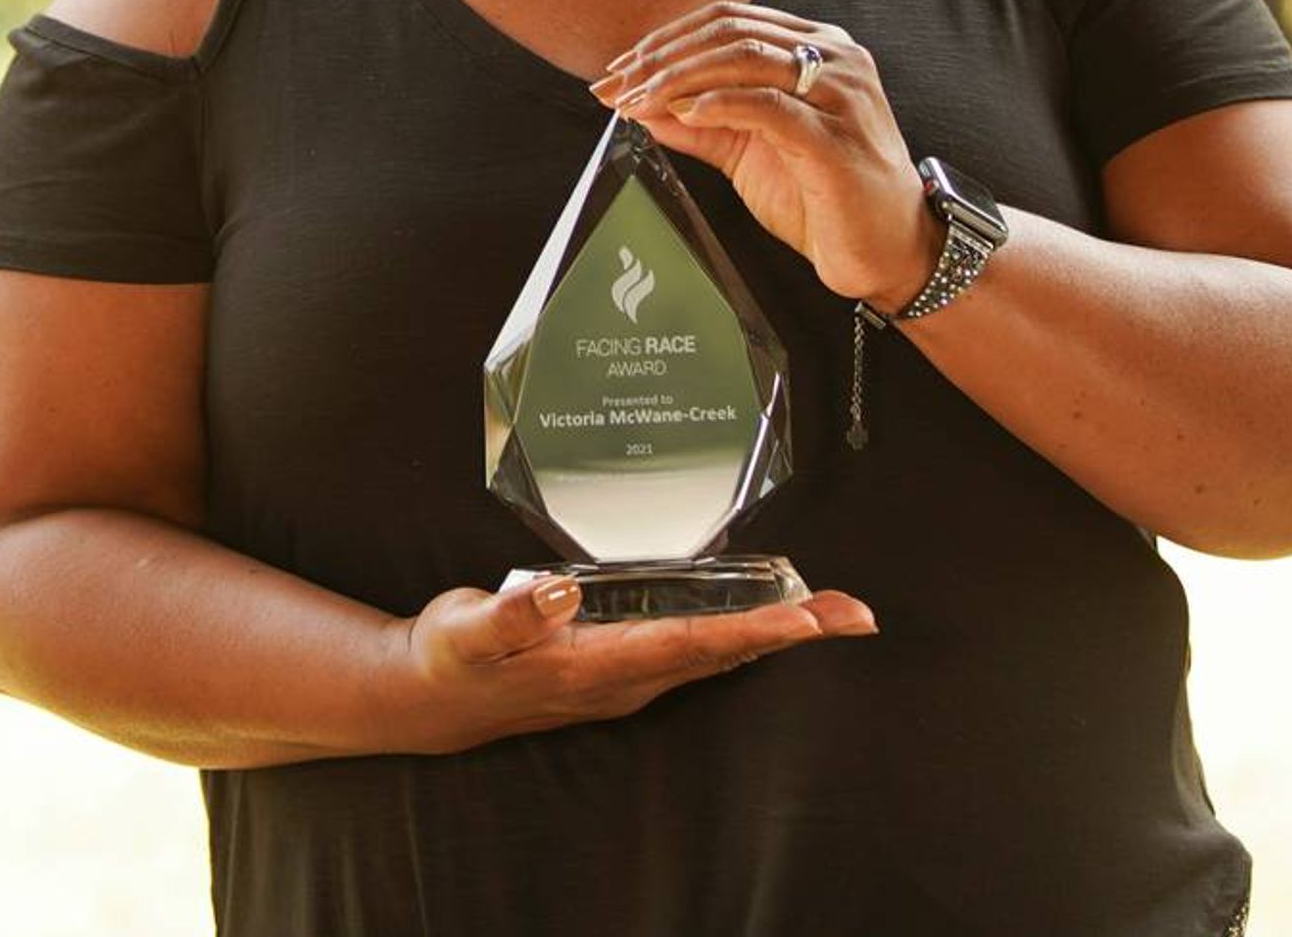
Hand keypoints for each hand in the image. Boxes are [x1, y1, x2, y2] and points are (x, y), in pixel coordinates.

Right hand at [388, 571, 876, 753]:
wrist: (433, 700)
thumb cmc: (452, 659)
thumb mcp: (467, 630)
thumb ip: (512, 612)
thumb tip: (560, 591)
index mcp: (598, 665)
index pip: (691, 644)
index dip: (751, 630)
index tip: (806, 620)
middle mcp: (627, 679)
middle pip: (725, 653)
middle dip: (793, 634)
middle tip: (859, 614)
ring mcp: (630, 678)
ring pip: (719, 655)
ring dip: (780, 635)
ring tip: (836, 614)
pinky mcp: (626, 668)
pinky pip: (700, 651)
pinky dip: (745, 634)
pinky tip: (770, 620)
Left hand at [587, 3, 935, 307]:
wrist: (891, 251)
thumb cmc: (827, 197)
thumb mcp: (751, 152)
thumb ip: (703, 126)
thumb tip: (643, 107)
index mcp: (817, 48)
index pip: (728, 19)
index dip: (666, 40)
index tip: (619, 70)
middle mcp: (835, 58)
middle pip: (730, 32)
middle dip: (661, 58)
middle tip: (616, 87)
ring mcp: (841, 94)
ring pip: (745, 58)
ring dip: (678, 78)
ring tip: (638, 101)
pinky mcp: (836, 138)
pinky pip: (768, 105)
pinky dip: (718, 103)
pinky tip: (684, 114)